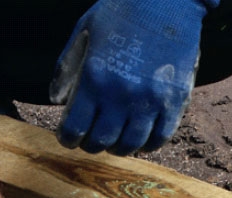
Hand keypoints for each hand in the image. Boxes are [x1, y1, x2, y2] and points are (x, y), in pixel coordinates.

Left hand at [50, 0, 217, 154]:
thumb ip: (67, 67)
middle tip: (90, 142)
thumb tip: (56, 100)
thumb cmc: (122, 12)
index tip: (68, 140)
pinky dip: (149, 144)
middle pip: (103, 140)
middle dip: (92, 145)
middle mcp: (122, 95)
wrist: (166, 0)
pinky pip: (161, 137)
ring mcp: (151, 101)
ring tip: (116, 143)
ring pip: (132, 144)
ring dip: (120, 148)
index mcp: (95, 77)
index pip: (75, 126)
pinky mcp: (175, 102)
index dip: (68, 138)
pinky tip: (141, 140)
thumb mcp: (85, 32)